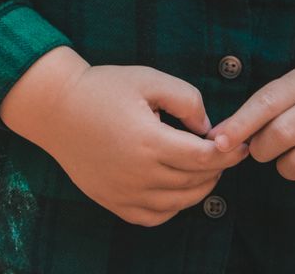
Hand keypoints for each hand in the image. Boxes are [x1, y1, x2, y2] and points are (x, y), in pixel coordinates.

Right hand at [0, 49, 248, 226]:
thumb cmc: (101, 88)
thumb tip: (208, 128)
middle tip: (223, 152)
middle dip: (217, 167)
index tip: (238, 144)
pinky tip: (176, 187)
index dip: (228, 152)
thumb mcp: (147, 79)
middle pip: (196, 181)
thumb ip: (186, 98)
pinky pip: (155, 216)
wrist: (55, 108)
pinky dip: (173, 206)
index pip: (204, 157)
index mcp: (148, 141)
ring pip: (180, 202)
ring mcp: (124, 192)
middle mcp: (138, 173)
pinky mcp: (113, 202)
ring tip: (204, 168)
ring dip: (200, 187)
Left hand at [208, 68, 294, 198]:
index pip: (266, 103)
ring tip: (290, 157)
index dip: (240, 125)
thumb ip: (255, 111)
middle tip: (262, 149)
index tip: (219, 142)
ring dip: (285, 168)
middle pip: (281, 135)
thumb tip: (218, 139)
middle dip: (261, 149)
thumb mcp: (288, 91)